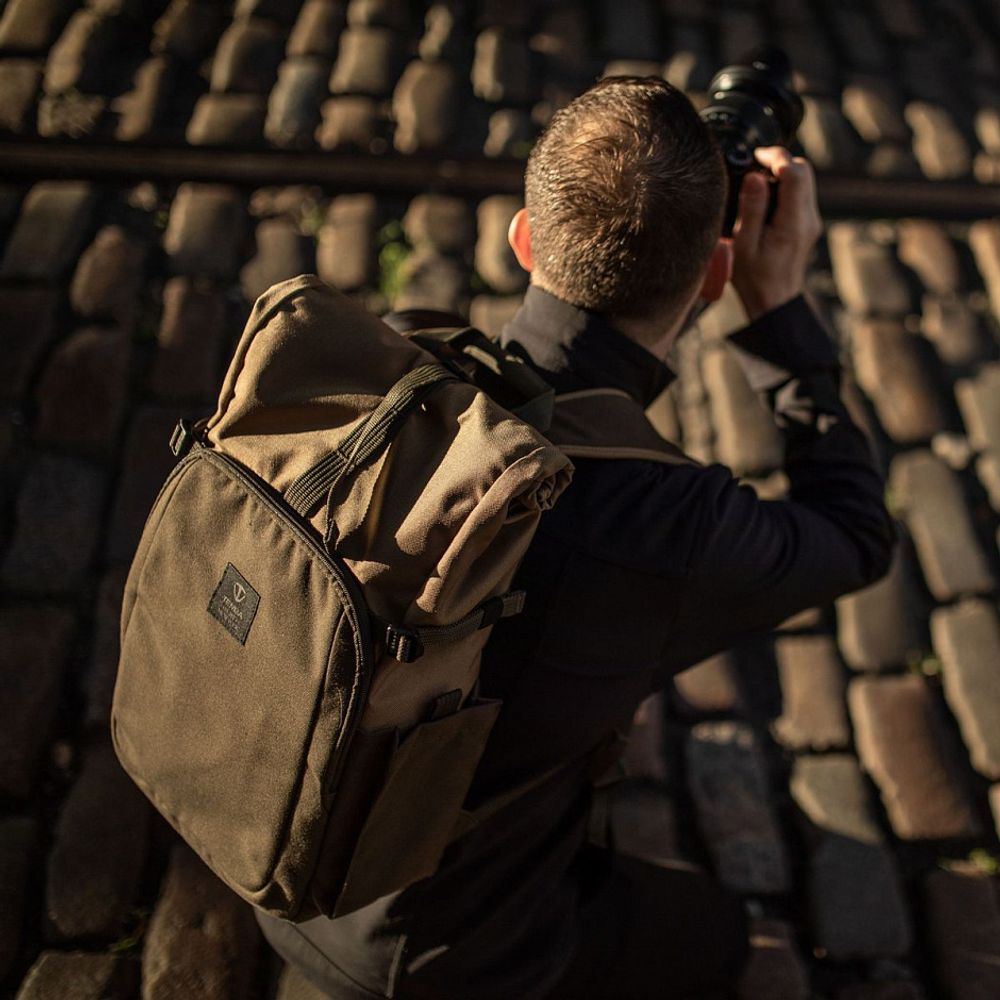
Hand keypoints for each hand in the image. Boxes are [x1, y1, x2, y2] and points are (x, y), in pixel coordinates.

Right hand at [729, 147, 821, 321]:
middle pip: (804, 171)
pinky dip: (783, 188)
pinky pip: (800, 194)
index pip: (795, 173)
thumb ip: (752, 208)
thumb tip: (756, 176)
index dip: (776, 157)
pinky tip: (764, 198)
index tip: (756, 156)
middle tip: (754, 165)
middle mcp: (808, 218)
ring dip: (782, 174)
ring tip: (756, 182)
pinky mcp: (807, 224)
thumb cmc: (755, 279)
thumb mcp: (744, 244)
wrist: (774, 302)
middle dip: (780, 161)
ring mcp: (811, 221)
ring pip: (803, 181)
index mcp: (794, 222)